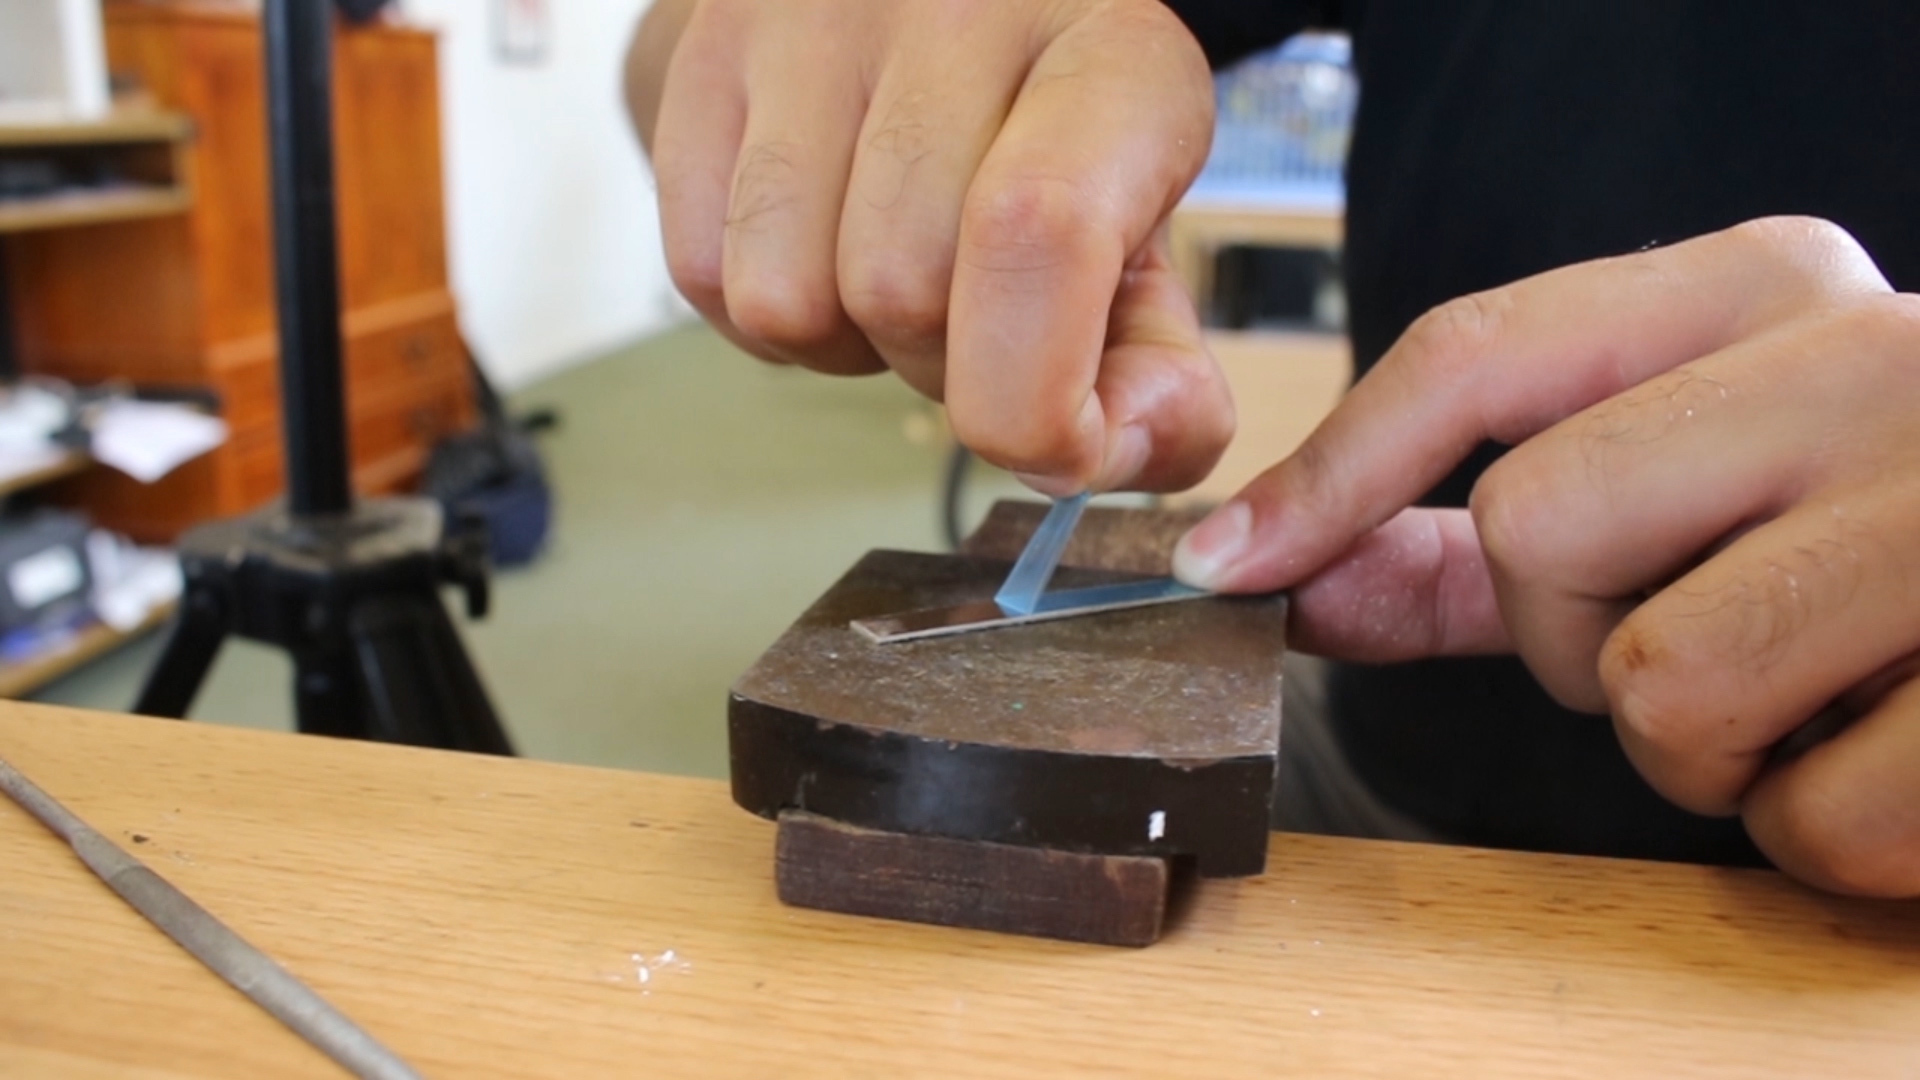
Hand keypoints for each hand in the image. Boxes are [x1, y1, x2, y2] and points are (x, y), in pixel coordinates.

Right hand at [625, 0, 1233, 493]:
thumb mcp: (1143, 235)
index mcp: (1108, 55)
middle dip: (936, 366)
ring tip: (889, 276)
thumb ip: (1156, 373)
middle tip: (972, 319)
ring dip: (840, 345)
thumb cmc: (1047, 137)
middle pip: (901, 291)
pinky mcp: (705, 59)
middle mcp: (957, 9)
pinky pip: (701, 275)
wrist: (926, 6)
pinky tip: (822, 254)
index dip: (1033, 397)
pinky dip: (763, 319)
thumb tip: (1091, 458)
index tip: (1055, 445)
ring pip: (786, 297)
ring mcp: (813, 24)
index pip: (1039, 233)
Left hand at [1173, 217, 1919, 896]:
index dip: (1331, 474)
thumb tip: (1286, 573)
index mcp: (1770, 288)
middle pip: (1541, 532)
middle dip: (1582, 639)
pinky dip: (1835, 830)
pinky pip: (1808, 822)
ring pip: (1658, 689)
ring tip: (1829, 688)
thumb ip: (1482, 536)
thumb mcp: (1703, 481)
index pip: (1482, 351)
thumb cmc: (1895, 535)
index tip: (1229, 568)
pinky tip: (1916, 749)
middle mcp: (1871, 361)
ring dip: (1710, 746)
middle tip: (1713, 631)